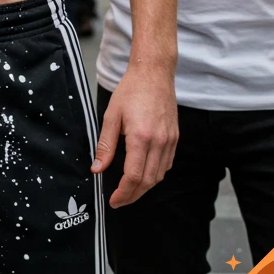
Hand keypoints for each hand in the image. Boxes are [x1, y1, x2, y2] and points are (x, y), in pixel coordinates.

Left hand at [91, 65, 177, 207]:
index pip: (133, 176)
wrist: (154, 73)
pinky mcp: (175, 138)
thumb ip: (105, 144)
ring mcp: (170, 141)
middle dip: (133, 196)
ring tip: (130, 191)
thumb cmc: (131, 90)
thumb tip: (97, 169)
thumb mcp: (111, 115)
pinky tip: (144, 174)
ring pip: (159, 176)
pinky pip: (167, 165)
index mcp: (141, 137)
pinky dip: (156, 175)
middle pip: (148, 181)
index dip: (123, 193)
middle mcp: (159, 142)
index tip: (113, 201)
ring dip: (145, 188)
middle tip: (119, 201)